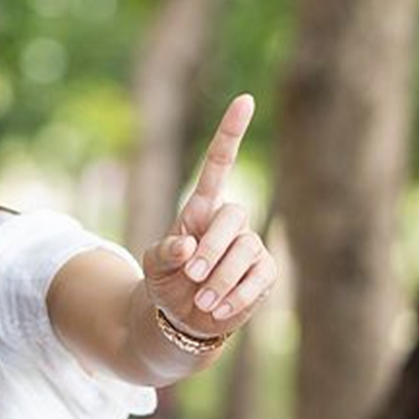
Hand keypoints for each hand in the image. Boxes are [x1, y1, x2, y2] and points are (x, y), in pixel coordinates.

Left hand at [141, 94, 277, 337]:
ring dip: (221, 278)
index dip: (231, 133)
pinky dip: (236, 296)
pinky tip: (217, 309)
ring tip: (202, 300)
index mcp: (201, 209)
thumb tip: (187, 247)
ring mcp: (250, 245)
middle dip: (212, 248)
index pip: (220, 163)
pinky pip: (259, 277)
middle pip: (234, 215)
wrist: (182, 317)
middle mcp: (230, 222)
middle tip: (192, 275)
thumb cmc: (167, 282)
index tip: (245, 101)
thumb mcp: (154, 266)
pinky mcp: (264, 272)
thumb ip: (165, 253)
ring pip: (246, 250)